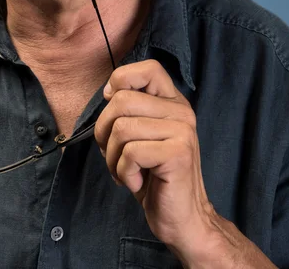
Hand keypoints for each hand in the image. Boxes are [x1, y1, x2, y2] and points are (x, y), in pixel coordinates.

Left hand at [95, 60, 219, 259]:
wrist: (183, 219)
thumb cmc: (154, 177)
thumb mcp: (139, 136)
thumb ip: (128, 111)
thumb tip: (107, 92)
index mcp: (172, 103)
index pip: (148, 68)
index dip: (121, 80)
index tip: (111, 106)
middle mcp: (181, 111)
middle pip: (121, 100)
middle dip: (104, 132)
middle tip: (114, 154)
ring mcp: (182, 131)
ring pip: (121, 128)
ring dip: (113, 158)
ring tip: (127, 171)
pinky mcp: (178, 153)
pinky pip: (130, 153)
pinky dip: (123, 173)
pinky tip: (138, 183)